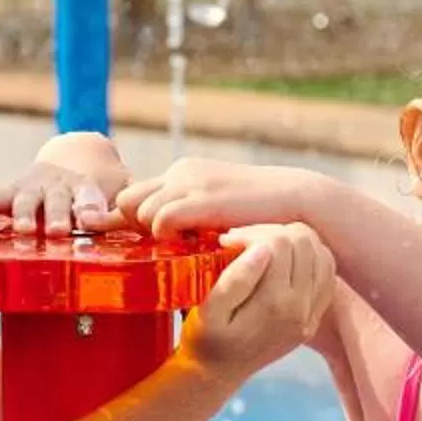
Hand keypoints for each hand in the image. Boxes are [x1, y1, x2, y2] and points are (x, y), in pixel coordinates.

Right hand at [0, 158, 123, 235]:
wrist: (75, 154)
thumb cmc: (102, 183)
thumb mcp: (121, 188)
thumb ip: (131, 204)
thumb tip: (152, 218)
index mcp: (86, 186)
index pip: (89, 195)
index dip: (90, 206)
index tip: (90, 218)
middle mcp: (58, 185)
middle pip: (56, 200)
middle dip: (55, 215)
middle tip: (56, 231)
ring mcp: (32, 186)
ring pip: (25, 200)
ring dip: (22, 215)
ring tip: (21, 230)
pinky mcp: (11, 190)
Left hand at [116, 158, 317, 236]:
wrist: (296, 200)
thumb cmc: (258, 214)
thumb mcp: (216, 208)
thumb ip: (191, 216)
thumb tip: (165, 240)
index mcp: (183, 173)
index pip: (133, 193)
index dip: (132, 222)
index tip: (145, 243)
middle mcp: (180, 172)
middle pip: (125, 200)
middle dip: (134, 227)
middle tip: (160, 248)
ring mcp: (189, 182)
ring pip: (136, 209)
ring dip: (150, 234)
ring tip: (177, 248)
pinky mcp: (201, 199)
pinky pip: (160, 219)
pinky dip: (166, 237)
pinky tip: (187, 247)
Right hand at [181, 223, 333, 377]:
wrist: (218, 373)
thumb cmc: (205, 340)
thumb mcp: (208, 311)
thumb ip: (235, 279)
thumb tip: (263, 249)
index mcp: (274, 305)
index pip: (280, 243)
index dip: (252, 232)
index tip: (227, 241)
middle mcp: (302, 309)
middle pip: (305, 242)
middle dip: (273, 231)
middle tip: (244, 241)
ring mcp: (312, 314)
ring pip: (321, 253)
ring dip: (293, 242)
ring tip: (264, 248)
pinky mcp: (315, 315)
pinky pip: (326, 272)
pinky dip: (309, 257)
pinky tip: (284, 261)